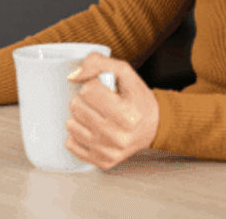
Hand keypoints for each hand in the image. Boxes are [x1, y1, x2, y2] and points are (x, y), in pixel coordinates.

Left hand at [63, 54, 158, 170]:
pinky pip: (71, 144)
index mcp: (128, 114)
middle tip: (98, 102)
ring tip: (95, 114)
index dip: (93, 85)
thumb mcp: (125, 72)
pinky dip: (78, 134)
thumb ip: (98, 63)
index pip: (87, 91)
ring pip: (71, 126)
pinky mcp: (103, 162)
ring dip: (79, 116)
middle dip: (84, 100)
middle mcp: (119, 137)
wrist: (154, 126)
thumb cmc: (138, 98)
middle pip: (76, 108)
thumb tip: (72, 76)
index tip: (103, 89)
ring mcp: (110, 152)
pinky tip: (91, 129)